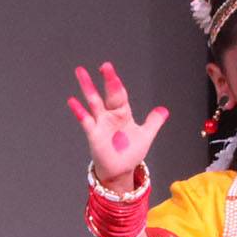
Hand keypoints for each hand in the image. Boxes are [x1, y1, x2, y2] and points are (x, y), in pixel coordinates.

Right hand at [66, 61, 168, 186]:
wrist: (120, 170)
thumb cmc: (130, 152)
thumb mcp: (145, 135)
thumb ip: (153, 122)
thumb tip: (164, 110)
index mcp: (123, 113)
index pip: (119, 93)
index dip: (115, 81)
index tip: (109, 68)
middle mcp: (110, 115)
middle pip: (108, 94)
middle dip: (107, 80)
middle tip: (104, 66)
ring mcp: (100, 123)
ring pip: (93, 102)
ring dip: (87, 87)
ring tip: (80, 72)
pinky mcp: (94, 134)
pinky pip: (86, 121)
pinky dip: (79, 111)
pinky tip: (72, 101)